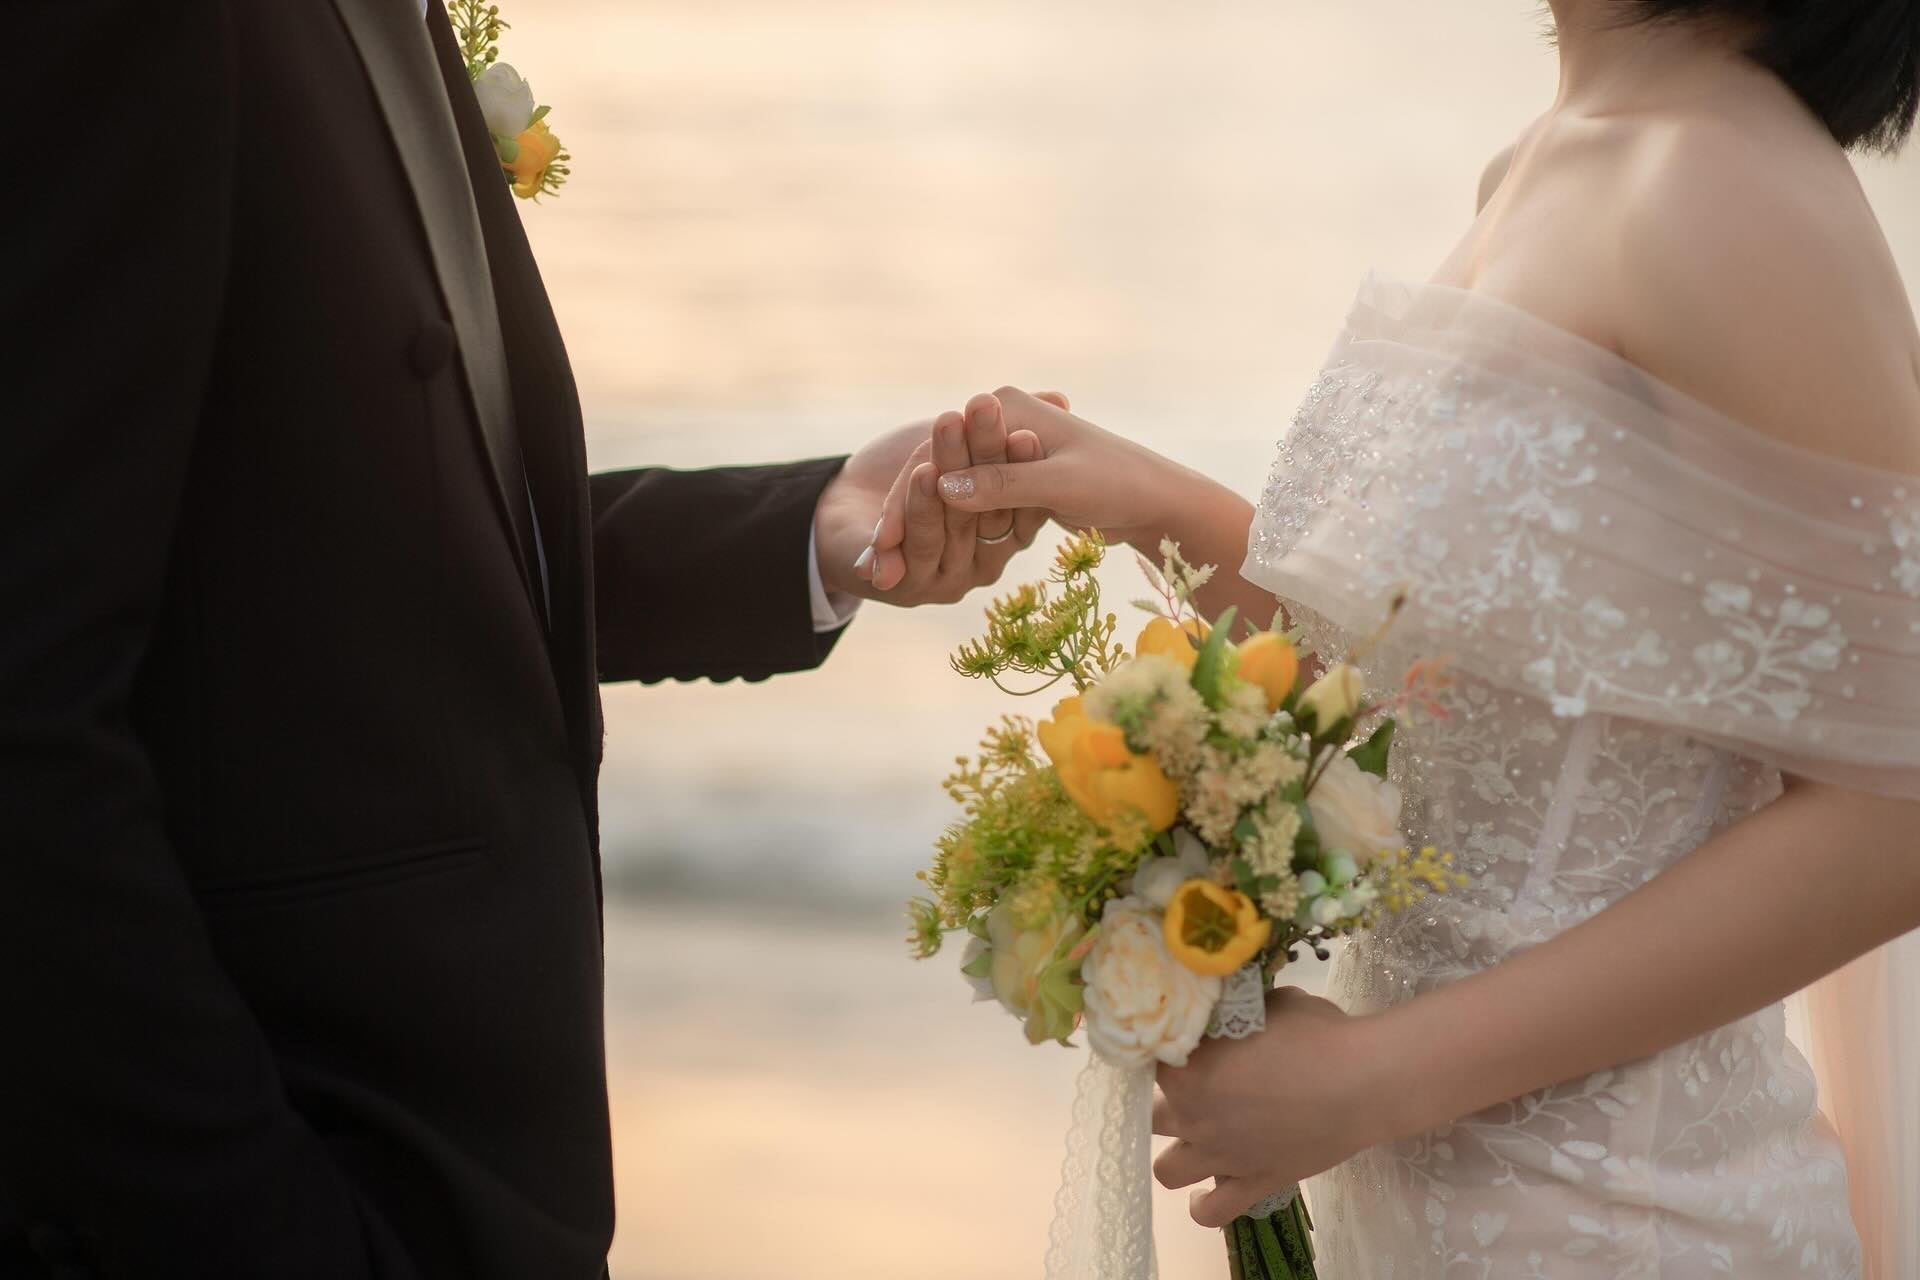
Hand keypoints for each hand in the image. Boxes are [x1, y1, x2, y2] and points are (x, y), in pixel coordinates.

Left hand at [814, 410, 1046, 604]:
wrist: (845, 518)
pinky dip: (918, 509)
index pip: (1022, 502)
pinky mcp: (906, 587)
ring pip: (952, 525)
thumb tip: (1059, 398)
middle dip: (984, 455)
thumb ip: (1016, 427)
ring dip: (951, 475)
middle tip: (984, 410)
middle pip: (985, 508)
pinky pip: (915, 545)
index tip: (1027, 431)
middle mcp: (983, 562)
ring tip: (949, 429)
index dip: (1023, 464)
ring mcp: (947, 578)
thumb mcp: (968, 441)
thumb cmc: (920, 472)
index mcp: (1006, 535)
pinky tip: (922, 473)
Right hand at [871, 387, 1210, 557]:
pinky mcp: (1012, 476)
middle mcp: (999, 420)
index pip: (939, 456)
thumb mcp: (1058, 485)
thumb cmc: (1116, 484)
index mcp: (1006, 406)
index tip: (882, 545)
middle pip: (937, 474)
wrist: (1155, 499)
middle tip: (873, 567)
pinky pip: (969, 506)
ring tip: (885, 574)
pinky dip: (945, 534)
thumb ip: (1001, 484)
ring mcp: (1004, 449)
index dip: (908, 503)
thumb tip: (941, 485)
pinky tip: (915, 564)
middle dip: (904, 521)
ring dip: (918, 533)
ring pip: (949, 493)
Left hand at [1152, 986, 1390, 1227]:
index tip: (1183, 1046)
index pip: (1150, 1060)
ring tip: (1195, 1139)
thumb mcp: (1267, 1004)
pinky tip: (1205, 1191)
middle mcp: (1193, 1117)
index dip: (1165, 1052)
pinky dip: (1203, 1205)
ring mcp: (1220, 1157)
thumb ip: (1235, 1012)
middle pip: (1150, 1115)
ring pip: (1167, 1170)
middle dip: (1167, 1101)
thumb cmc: (1315, 1034)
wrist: (1362, 1083)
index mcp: (1188, 1069)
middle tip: (1194, 1088)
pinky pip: (1212, 1211)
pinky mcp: (1253, 1184)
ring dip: (1176, 1153)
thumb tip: (1229, 1009)